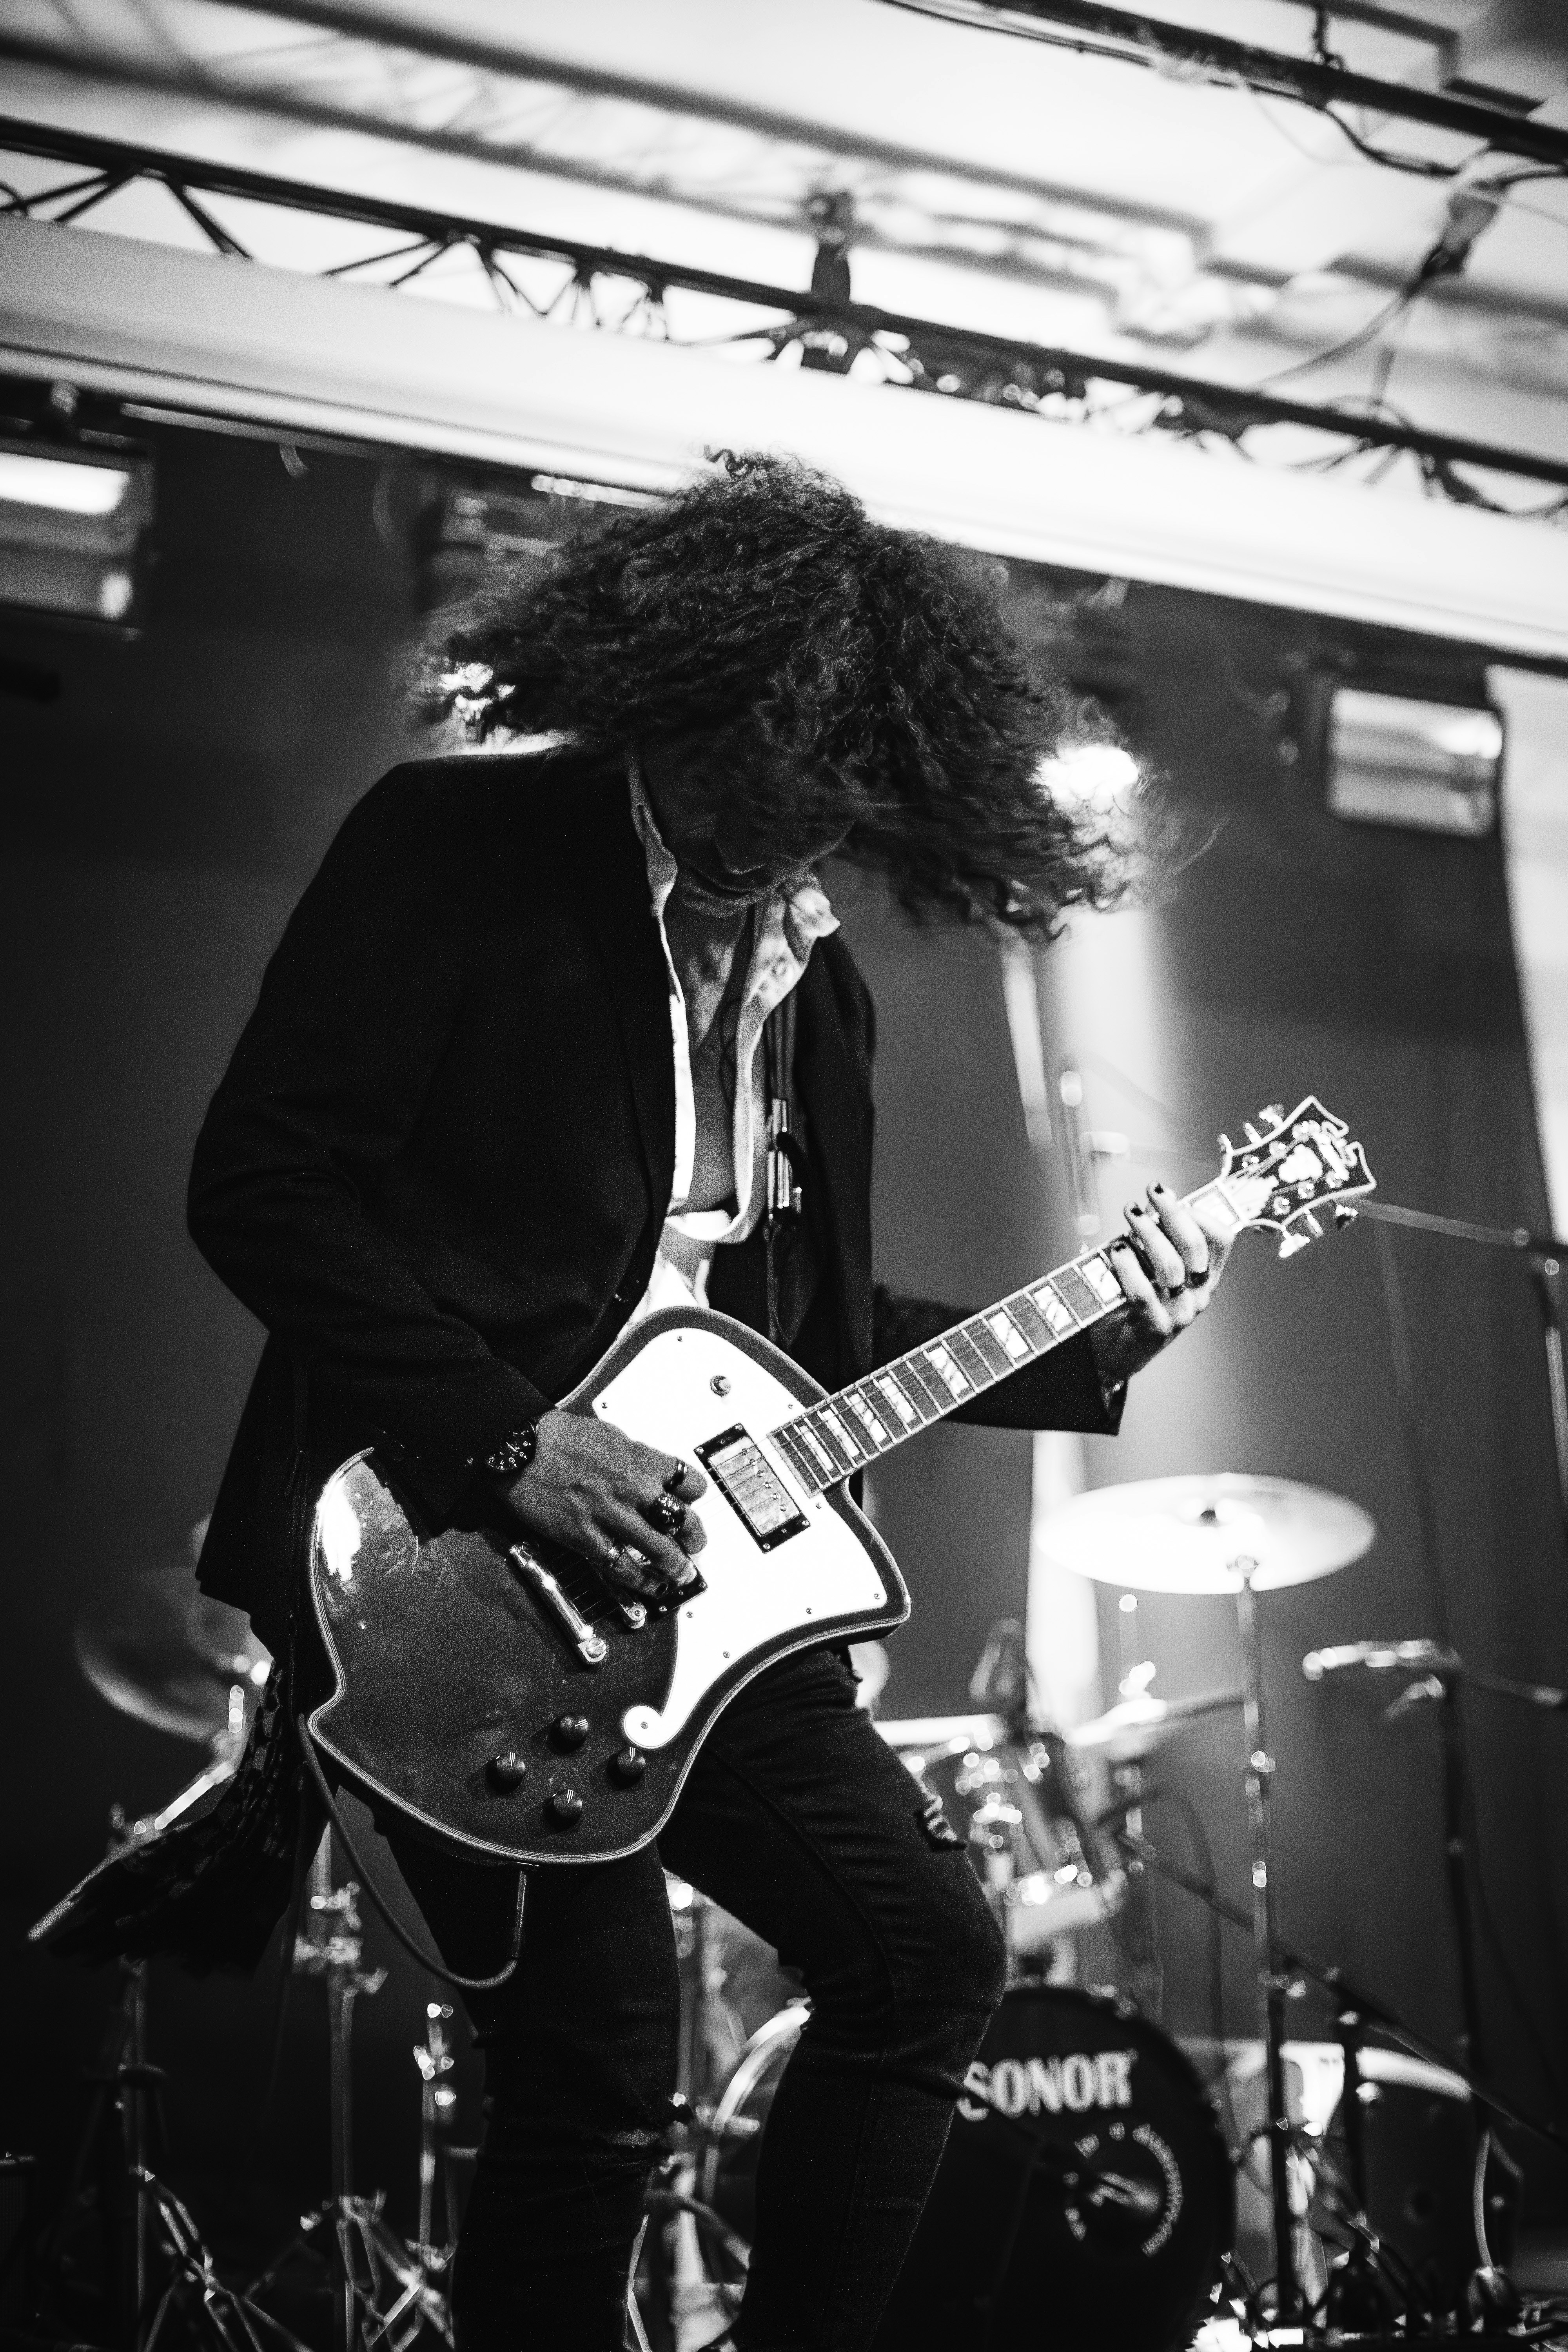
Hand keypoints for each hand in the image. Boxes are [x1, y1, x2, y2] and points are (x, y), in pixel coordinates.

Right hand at [492, 1410, 708, 1598]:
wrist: (519, 1446)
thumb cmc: (559, 1436)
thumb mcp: (610, 1436)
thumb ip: (634, 1458)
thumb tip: (647, 1472)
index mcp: (642, 1460)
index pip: (690, 1483)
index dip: (695, 1498)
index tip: (692, 1505)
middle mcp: (633, 1488)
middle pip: (682, 1520)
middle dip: (695, 1537)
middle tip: (695, 1545)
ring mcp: (610, 1514)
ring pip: (658, 1549)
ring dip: (675, 1566)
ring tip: (681, 1575)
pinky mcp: (585, 1536)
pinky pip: (621, 1566)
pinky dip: (640, 1580)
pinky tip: (649, 1586)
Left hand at [1090, 1181, 1236, 1385]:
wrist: (1121, 1352)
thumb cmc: (1137, 1302)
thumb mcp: (1155, 1269)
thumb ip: (1161, 1238)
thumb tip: (1162, 1197)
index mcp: (1207, 1277)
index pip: (1222, 1239)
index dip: (1199, 1213)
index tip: (1171, 1197)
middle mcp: (1200, 1295)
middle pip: (1194, 1247)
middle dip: (1172, 1213)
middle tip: (1150, 1192)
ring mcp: (1180, 1314)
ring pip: (1170, 1266)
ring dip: (1147, 1233)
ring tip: (1130, 1214)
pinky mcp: (1156, 1329)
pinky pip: (1143, 1292)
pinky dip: (1128, 1267)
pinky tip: (1117, 1249)